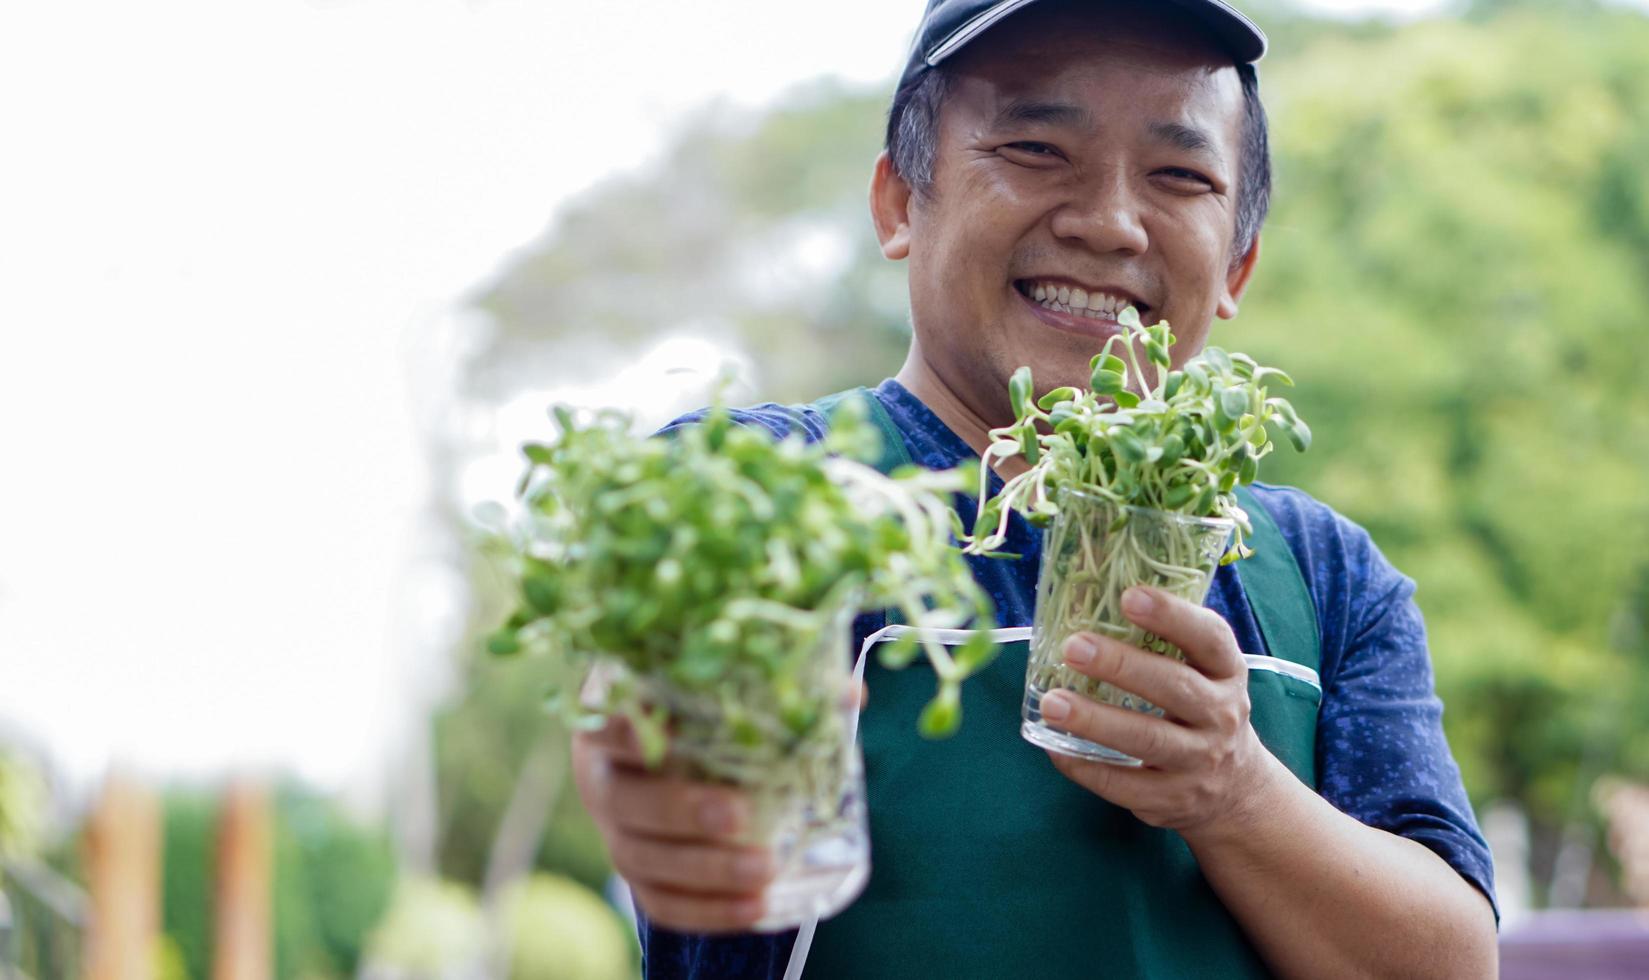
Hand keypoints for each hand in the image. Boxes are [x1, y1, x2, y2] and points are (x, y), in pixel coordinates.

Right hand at [570, 680, 869, 933]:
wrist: (667, 755)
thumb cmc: (696, 714)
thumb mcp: (722, 693)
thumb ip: (774, 689)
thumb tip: (849, 694)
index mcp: (613, 724)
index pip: (606, 725)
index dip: (630, 732)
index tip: (670, 732)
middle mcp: (602, 780)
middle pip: (626, 802)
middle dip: (680, 811)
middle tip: (736, 815)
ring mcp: (615, 833)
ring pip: (642, 860)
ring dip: (704, 870)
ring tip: (762, 870)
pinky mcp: (639, 875)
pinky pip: (661, 903)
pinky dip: (707, 910)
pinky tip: (754, 908)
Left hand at [1038, 586, 1281, 839]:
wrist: (1236, 790)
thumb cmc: (1201, 710)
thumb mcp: (1203, 673)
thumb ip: (1162, 640)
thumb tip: (1086, 594)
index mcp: (1226, 672)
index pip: (1209, 638)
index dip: (1172, 615)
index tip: (1129, 596)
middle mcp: (1221, 715)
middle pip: (1174, 688)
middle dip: (1122, 666)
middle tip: (1073, 646)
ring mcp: (1199, 762)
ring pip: (1147, 739)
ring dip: (1096, 720)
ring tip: (1052, 703)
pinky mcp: (1172, 799)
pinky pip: (1124, 784)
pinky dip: (1086, 766)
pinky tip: (1055, 747)